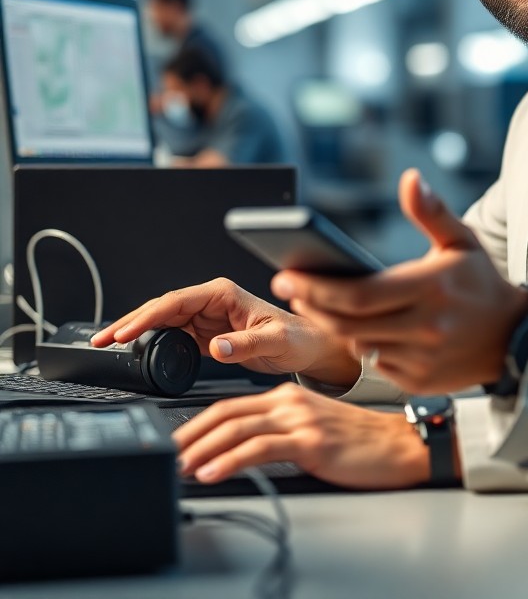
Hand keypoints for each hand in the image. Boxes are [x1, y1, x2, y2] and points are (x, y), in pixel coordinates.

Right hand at [89, 277, 360, 384]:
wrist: (309, 347)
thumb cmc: (298, 338)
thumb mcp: (276, 342)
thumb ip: (246, 345)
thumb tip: (215, 347)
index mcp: (225, 294)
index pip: (176, 301)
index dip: (146, 316)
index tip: (124, 332)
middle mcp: (213, 301)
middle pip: (161, 308)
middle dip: (130, 322)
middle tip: (102, 339)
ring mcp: (207, 316)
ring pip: (162, 320)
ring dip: (135, 331)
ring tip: (106, 344)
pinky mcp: (206, 333)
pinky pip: (171, 334)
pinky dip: (149, 342)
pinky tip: (133, 350)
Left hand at [175, 383, 433, 488]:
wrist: (401, 444)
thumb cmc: (361, 442)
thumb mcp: (313, 427)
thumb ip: (280, 431)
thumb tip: (240, 454)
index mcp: (289, 395)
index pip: (230, 404)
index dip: (196, 424)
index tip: (176, 444)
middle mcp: (291, 401)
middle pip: (226, 412)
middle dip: (189, 436)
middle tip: (166, 456)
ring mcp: (301, 419)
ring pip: (237, 428)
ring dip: (201, 450)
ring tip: (179, 467)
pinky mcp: (311, 441)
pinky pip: (260, 448)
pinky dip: (230, 461)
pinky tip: (212, 473)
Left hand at [270, 169, 527, 394]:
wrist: (516, 337)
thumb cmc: (480, 282)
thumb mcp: (461, 241)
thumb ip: (432, 211)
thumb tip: (410, 178)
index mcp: (432, 288)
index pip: (359, 294)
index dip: (317, 288)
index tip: (288, 276)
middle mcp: (427, 327)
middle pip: (349, 323)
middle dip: (313, 306)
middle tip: (289, 288)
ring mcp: (423, 358)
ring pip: (359, 346)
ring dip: (333, 326)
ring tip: (316, 304)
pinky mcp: (421, 381)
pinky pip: (377, 366)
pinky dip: (362, 348)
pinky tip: (356, 328)